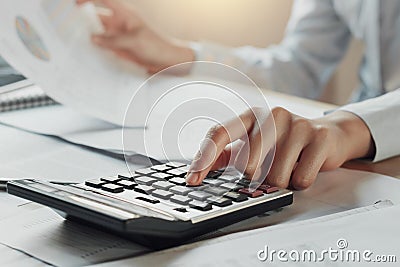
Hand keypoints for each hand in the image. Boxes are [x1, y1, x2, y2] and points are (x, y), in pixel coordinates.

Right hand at [76, 0, 194, 72]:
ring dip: (90, 37)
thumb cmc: (157, 47)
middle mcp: (120, 25)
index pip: (105, 1)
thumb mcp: (134, 41)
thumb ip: (113, 40)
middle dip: (85, 21)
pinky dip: (97, 49)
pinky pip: (105, 47)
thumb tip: (94, 38)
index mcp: (125, 15)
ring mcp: (119, 37)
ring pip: (100, 34)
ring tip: (75, 42)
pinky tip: (88, 53)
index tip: (76, 4)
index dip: (90, 0)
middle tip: (70, 27)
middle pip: (98, 19)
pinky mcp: (120, 49)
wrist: (168, 62)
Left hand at [186, 107, 374, 189]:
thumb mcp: (253, 143)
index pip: (219, 133)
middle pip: (248, 166)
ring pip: (275, 178)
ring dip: (281, 181)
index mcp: (250, 116)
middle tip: (269, 167)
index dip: (203, 158)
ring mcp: (297, 125)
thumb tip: (197, 171)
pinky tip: (304, 167)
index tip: (192, 180)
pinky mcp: (319, 138)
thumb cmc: (283, 142)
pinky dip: (300, 182)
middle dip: (257, 177)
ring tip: (289, 165)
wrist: (327, 135)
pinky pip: (301, 179)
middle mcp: (272, 115)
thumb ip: (226, 155)